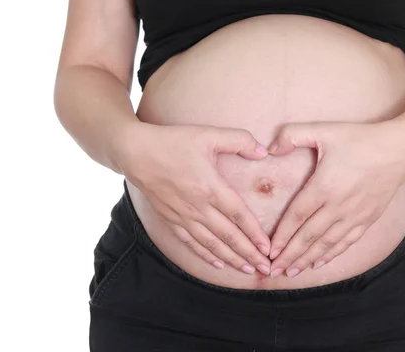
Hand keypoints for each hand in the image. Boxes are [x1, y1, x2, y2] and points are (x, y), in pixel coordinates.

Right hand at [115, 122, 271, 274]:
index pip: (239, 215)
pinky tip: (218, 264)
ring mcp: (183, 216)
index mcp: (211, 187)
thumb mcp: (209, 134)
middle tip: (266, 268)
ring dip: (232, 259)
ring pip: (211, 244)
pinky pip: (191, 243)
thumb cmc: (173, 141)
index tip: (268, 249)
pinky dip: (205, 255)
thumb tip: (263, 152)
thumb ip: (240, 140)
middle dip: (249, 254)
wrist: (135, 152)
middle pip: (229, 236)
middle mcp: (198, 207)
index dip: (255, 234)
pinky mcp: (170, 219)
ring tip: (248, 270)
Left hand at [267, 121, 404, 277]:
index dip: (282, 235)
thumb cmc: (360, 139)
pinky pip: (346, 242)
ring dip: (307, 259)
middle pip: (309, 236)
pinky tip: (319, 263)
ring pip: (326, 244)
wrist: (400, 151)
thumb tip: (271, 148)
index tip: (269, 250)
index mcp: (324, 186)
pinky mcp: (368, 219)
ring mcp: (354, 215)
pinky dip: (331, 255)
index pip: (297, 216)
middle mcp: (338, 206)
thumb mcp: (323, 130)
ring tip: (291, 272)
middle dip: (290, 255)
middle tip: (273, 271)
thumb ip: (293, 135)